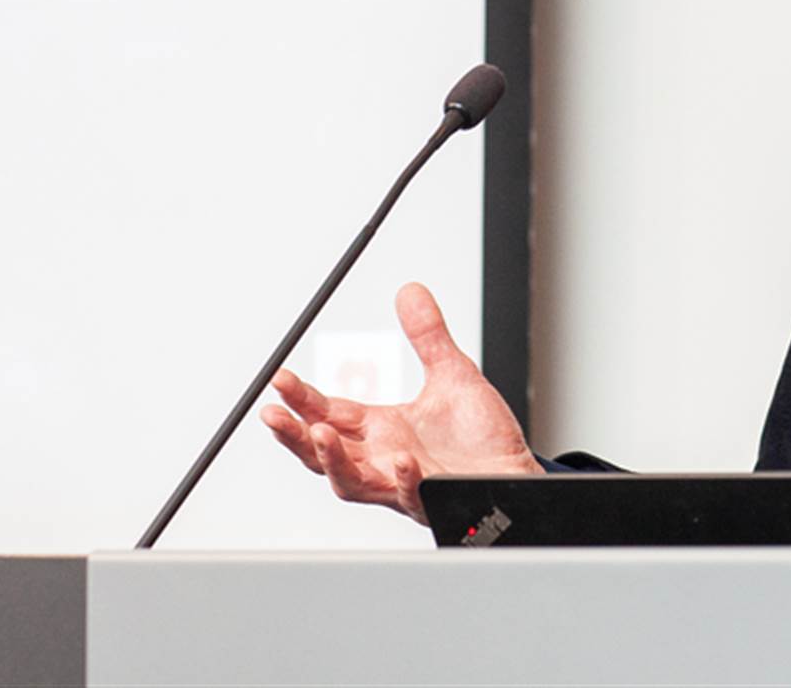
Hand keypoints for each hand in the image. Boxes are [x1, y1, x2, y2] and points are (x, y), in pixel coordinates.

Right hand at [260, 282, 539, 523]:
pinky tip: (403, 459)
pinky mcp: (434, 500)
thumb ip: (428, 336)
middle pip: (323, 453)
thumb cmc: (481, 437)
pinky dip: (404, 480)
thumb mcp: (453, 375)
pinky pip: (412, 495)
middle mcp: (382, 460)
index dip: (301, 398)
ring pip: (352, 483)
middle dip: (295, 434)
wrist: (515, 474)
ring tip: (321, 434)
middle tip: (274, 414)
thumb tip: (410, 291)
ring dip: (334, 460)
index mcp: (381, 430)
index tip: (280, 379)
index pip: (327, 413)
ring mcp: (403, 484)